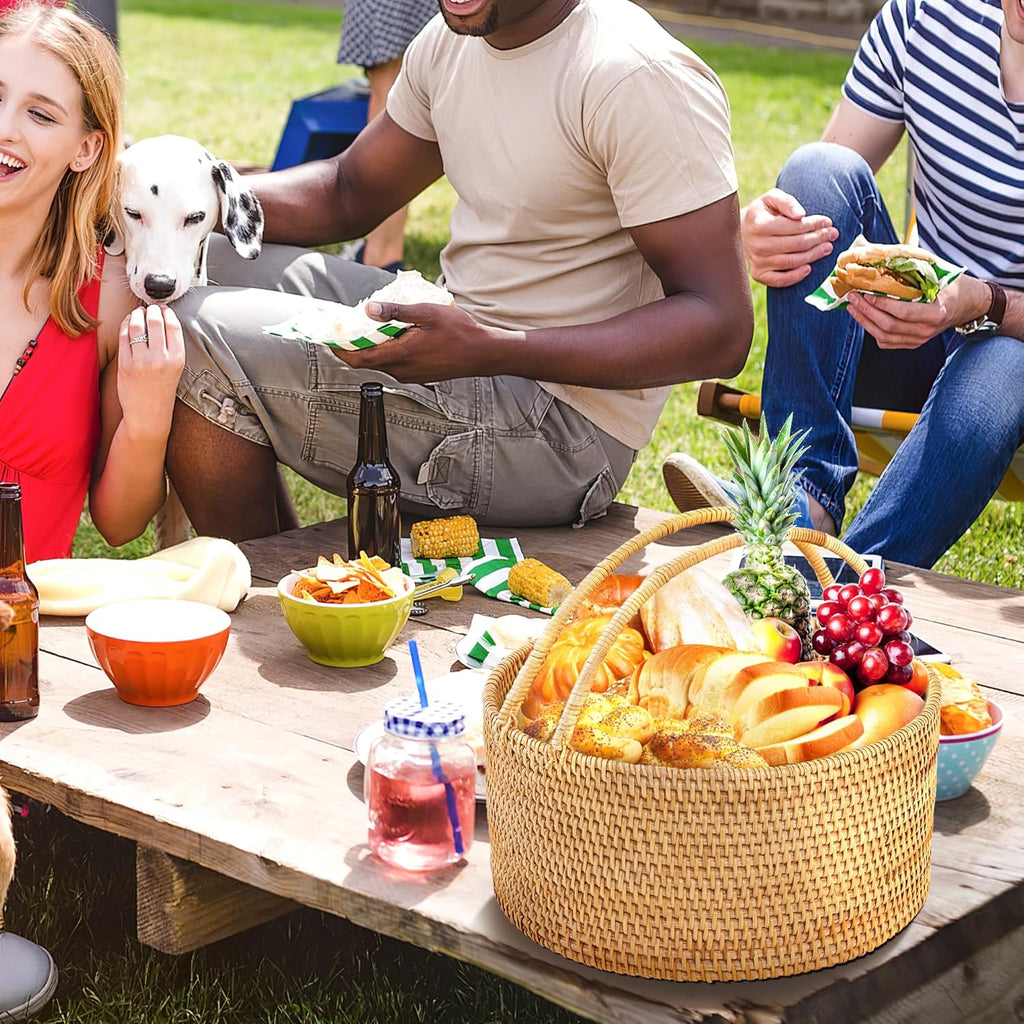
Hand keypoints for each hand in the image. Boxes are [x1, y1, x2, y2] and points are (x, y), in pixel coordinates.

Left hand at [116, 305, 185, 436]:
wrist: (149, 414)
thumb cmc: (162, 389)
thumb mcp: (175, 368)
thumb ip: (171, 346)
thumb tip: (162, 317)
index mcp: (177, 359)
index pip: (173, 326)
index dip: (166, 312)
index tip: (162, 309)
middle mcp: (161, 360)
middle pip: (155, 322)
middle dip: (151, 310)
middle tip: (149, 308)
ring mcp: (141, 362)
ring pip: (137, 326)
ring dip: (136, 315)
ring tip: (138, 313)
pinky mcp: (125, 365)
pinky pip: (124, 337)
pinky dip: (125, 325)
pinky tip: (128, 323)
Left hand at [339, 300, 507, 380]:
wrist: (483, 354)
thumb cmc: (459, 332)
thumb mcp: (427, 313)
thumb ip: (396, 311)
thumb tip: (368, 309)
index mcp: (400, 355)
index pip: (359, 358)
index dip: (340, 350)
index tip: (328, 338)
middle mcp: (402, 370)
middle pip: (367, 362)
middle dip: (351, 348)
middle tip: (342, 330)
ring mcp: (410, 375)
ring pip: (380, 363)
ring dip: (369, 349)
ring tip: (364, 329)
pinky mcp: (418, 375)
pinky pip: (393, 365)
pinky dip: (384, 352)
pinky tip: (389, 337)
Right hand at [741, 188, 837, 287]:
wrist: (742, 230)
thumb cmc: (762, 213)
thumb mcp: (771, 198)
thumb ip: (787, 201)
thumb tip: (801, 214)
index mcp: (760, 224)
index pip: (794, 227)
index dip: (814, 224)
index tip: (828, 222)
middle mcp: (757, 245)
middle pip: (796, 245)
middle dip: (818, 239)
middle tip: (833, 234)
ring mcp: (757, 261)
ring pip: (792, 261)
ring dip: (813, 256)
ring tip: (827, 248)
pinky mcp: (758, 274)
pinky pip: (779, 280)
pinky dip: (795, 277)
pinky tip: (808, 269)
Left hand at [843, 275, 987, 348]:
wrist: (969, 304)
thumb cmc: (954, 285)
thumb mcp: (941, 274)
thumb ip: (916, 269)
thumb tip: (886, 256)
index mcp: (936, 313)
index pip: (902, 312)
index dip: (881, 304)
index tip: (866, 292)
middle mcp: (926, 330)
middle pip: (888, 326)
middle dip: (866, 311)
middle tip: (853, 297)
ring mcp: (918, 339)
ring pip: (883, 336)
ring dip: (864, 321)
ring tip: (852, 306)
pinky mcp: (912, 343)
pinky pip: (886, 342)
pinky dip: (871, 329)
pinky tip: (862, 317)